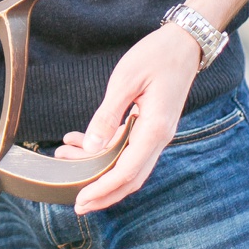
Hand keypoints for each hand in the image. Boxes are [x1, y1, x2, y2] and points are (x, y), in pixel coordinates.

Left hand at [57, 24, 202, 213]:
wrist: (184, 43)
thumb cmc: (156, 56)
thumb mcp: (125, 81)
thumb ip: (107, 115)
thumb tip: (91, 147)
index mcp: (155, 129)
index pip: (127, 171)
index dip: (103, 189)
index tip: (81, 201)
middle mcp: (159, 137)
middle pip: (130, 178)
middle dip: (102, 192)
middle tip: (76, 204)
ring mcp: (157, 133)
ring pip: (127, 164)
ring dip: (97, 168)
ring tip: (64, 158)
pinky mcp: (151, 126)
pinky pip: (127, 148)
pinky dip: (103, 151)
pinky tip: (77, 141)